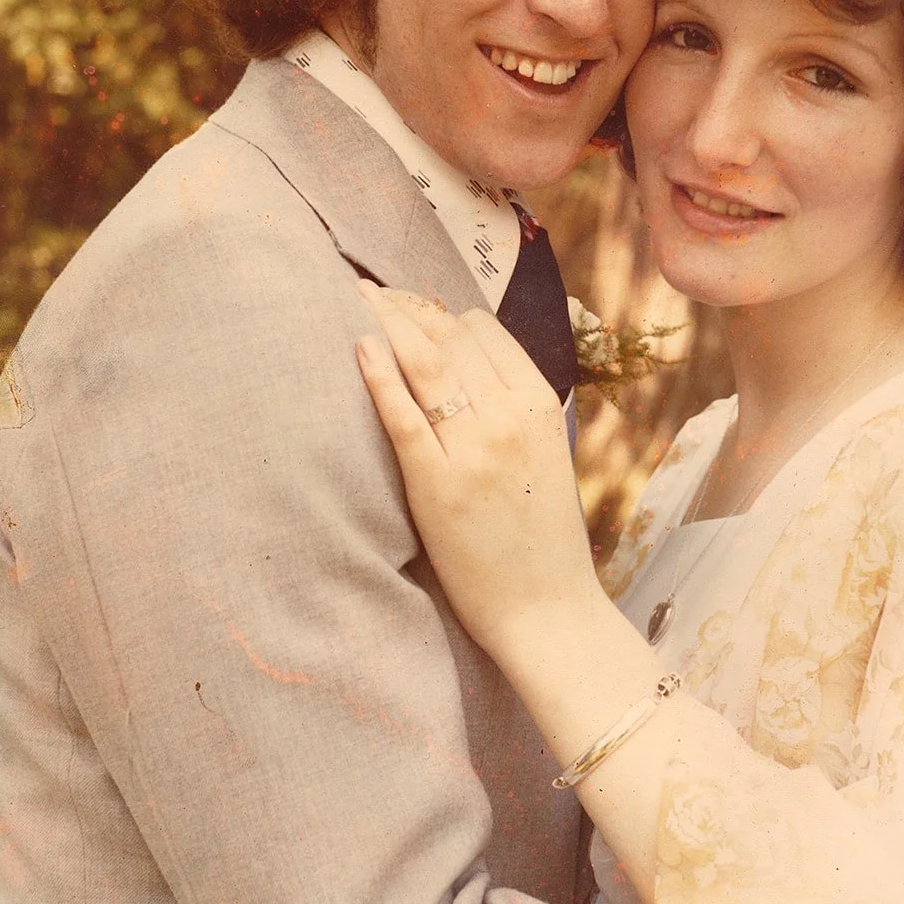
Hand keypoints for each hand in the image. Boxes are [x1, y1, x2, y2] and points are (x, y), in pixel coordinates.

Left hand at [355, 285, 599, 656]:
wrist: (547, 608)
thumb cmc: (541, 536)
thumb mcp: (544, 454)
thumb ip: (515, 409)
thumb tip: (469, 367)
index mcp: (540, 405)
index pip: (484, 332)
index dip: (441, 312)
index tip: (412, 306)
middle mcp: (510, 417)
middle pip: (451, 337)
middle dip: (408, 308)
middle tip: (372, 294)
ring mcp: (475, 449)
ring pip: (426, 364)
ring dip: (388, 322)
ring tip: (357, 301)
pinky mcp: (438, 484)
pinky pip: (403, 416)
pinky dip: (380, 375)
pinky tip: (360, 347)